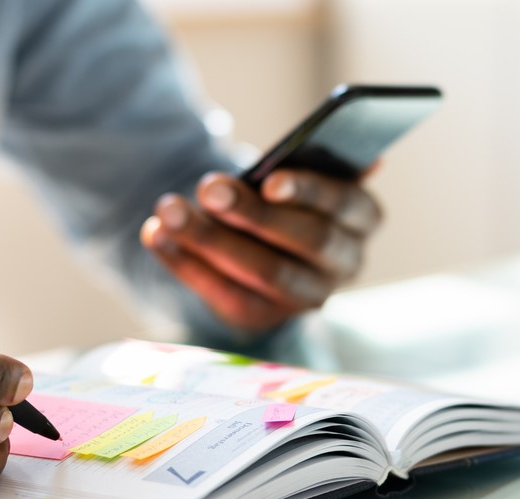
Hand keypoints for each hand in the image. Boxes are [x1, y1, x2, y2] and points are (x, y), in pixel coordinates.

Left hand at [140, 170, 380, 331]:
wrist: (260, 246)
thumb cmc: (282, 197)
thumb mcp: (297, 176)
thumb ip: (310, 164)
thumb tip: (363, 159)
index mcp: (362, 217)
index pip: (344, 203)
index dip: (308, 191)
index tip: (270, 180)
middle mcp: (344, 263)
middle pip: (305, 240)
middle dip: (252, 214)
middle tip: (209, 189)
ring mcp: (305, 296)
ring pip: (263, 271)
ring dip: (210, 239)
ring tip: (169, 210)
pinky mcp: (262, 317)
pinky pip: (224, 293)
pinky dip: (185, 263)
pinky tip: (156, 235)